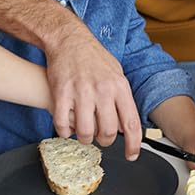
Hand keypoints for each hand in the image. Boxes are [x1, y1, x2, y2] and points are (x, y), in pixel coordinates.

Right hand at [45, 23, 141, 159]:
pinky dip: (65, 132)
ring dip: (84, 138)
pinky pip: (62, 124)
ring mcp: (81, 92)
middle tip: (101, 138)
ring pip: (85, 132)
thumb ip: (122, 98)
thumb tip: (126, 123)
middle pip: (107, 132)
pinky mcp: (61, 93)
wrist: (69, 40)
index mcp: (119, 87)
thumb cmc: (93, 58)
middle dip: (104, 141)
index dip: (133, 144)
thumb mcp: (117, 73)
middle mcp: (102, 91)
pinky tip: (67, 128)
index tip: (131, 155)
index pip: (131, 123)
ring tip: (84, 133)